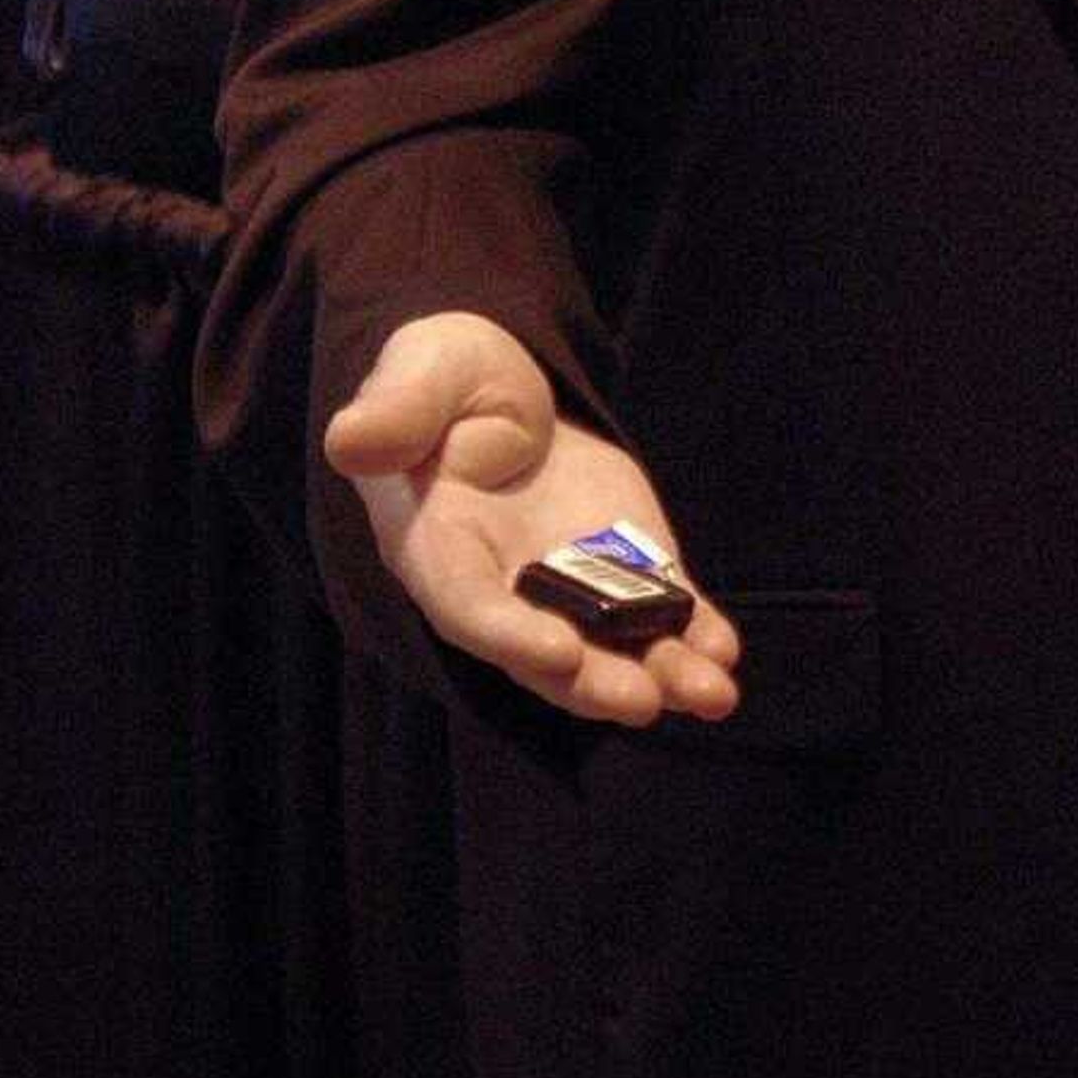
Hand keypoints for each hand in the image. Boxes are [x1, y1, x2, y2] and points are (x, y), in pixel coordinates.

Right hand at [324, 311, 741, 727]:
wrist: (502, 376)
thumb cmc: (446, 378)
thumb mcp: (422, 376)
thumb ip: (396, 413)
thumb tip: (352, 440)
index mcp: (438, 546)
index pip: (467, 604)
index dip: (509, 633)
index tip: (557, 653)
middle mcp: (504, 583)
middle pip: (544, 648)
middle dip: (593, 680)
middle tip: (642, 701)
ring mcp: (568, 580)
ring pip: (610, 644)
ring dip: (661, 673)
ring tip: (711, 693)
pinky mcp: (623, 562)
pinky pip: (661, 608)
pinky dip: (694, 632)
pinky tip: (725, 653)